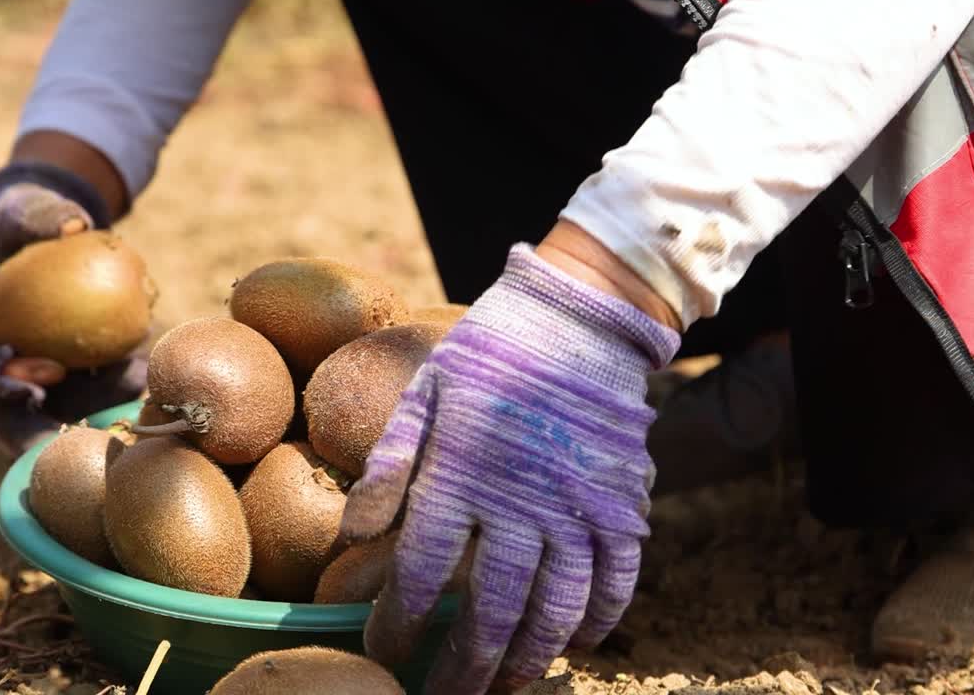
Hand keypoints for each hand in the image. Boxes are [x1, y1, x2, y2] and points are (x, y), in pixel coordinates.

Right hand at [0, 182, 144, 453]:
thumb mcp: (27, 207)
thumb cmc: (27, 221)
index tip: (11, 367)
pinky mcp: (66, 379)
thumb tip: (75, 225)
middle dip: (25, 423)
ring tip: (125, 383)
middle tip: (60, 418)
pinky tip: (143, 374)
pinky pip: (86, 395)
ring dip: (84, 409)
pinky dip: (111, 390)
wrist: (45, 242)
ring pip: (49, 409)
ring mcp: (29, 375)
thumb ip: (43, 213)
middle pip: (2, 403)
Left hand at [338, 244, 679, 693]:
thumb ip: (389, 464)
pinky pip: (616, 578)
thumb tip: (351, 538)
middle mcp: (521, 500)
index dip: (400, 621)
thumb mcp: (424, 392)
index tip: (383, 649)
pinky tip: (576, 644)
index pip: (423, 571)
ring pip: (555, 607)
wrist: (577, 317)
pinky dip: (598, 618)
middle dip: (464, 665)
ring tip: (506, 687)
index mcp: (461, 473)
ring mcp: (580, 506)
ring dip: (529, 658)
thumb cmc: (489, 354)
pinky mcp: (623, 502)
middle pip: (490, 609)